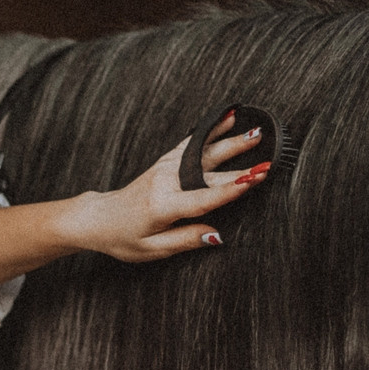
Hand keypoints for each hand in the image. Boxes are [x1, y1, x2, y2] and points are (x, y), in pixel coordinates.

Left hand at [63, 111, 271, 260]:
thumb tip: (216, 234)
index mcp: (163, 206)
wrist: (98, 218)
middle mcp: (165, 181)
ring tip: (257, 132)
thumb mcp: (152, 250)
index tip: (254, 180)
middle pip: (209, 173)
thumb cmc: (123, 238)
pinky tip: (227, 119)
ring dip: (232, 142)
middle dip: (241, 167)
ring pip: (204, 153)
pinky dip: (211, 131)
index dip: (231, 189)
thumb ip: (185, 240)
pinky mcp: (165, 162)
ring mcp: (165, 168)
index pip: (203, 198)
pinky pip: (191, 144)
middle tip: (269, 161)